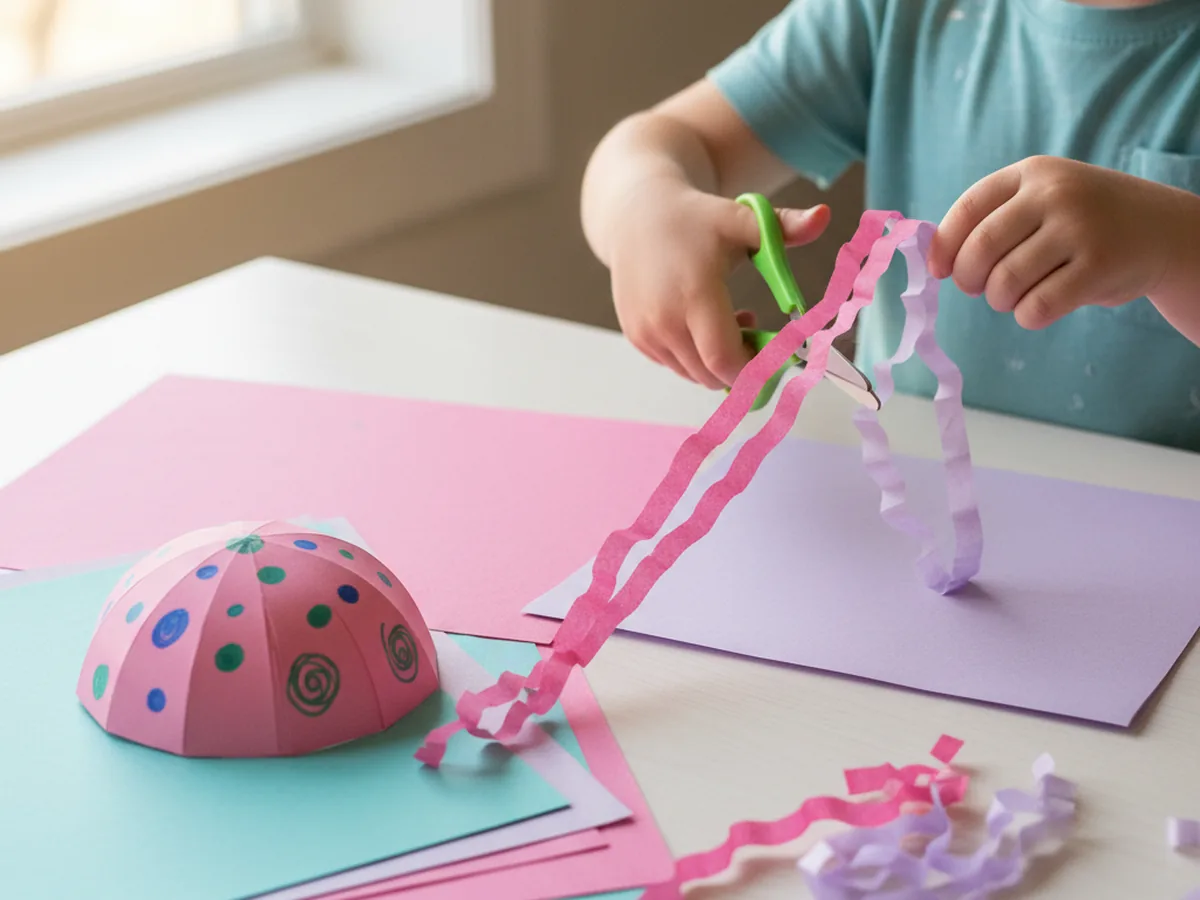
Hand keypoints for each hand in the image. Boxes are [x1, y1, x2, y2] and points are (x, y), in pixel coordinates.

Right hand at [608, 180, 829, 387]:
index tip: (777, 357)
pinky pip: (675, 365)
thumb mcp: (742, 218)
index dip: (755, 370)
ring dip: (718, 362)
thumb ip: (785, 226)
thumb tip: (825, 216)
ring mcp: (646, 332)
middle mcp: (664, 320)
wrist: (635, 215)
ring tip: (730, 322)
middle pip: (712, 375)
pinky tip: (702, 323)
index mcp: (695, 293)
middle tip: (758, 333)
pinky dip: (695, 357)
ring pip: (694, 374)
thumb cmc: (695, 218)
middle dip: (742, 366)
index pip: (724, 360)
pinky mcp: (636, 337)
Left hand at [928, 156, 1184, 329]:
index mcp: (1033, 173)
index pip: (969, 208)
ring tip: (1013, 296)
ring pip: (1005, 282)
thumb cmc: (1085, 223)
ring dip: (1000, 300)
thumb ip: (996, 219)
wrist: (1164, 231)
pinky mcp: (1098, 267)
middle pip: (981, 248)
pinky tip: (1038, 308)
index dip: (944, 245)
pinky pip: (1036, 306)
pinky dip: (1027, 316)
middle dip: (969, 278)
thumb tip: (939, 261)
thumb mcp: (1045, 199)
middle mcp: (1055, 194)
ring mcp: (1079, 229)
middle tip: (978, 289)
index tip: (939, 270)